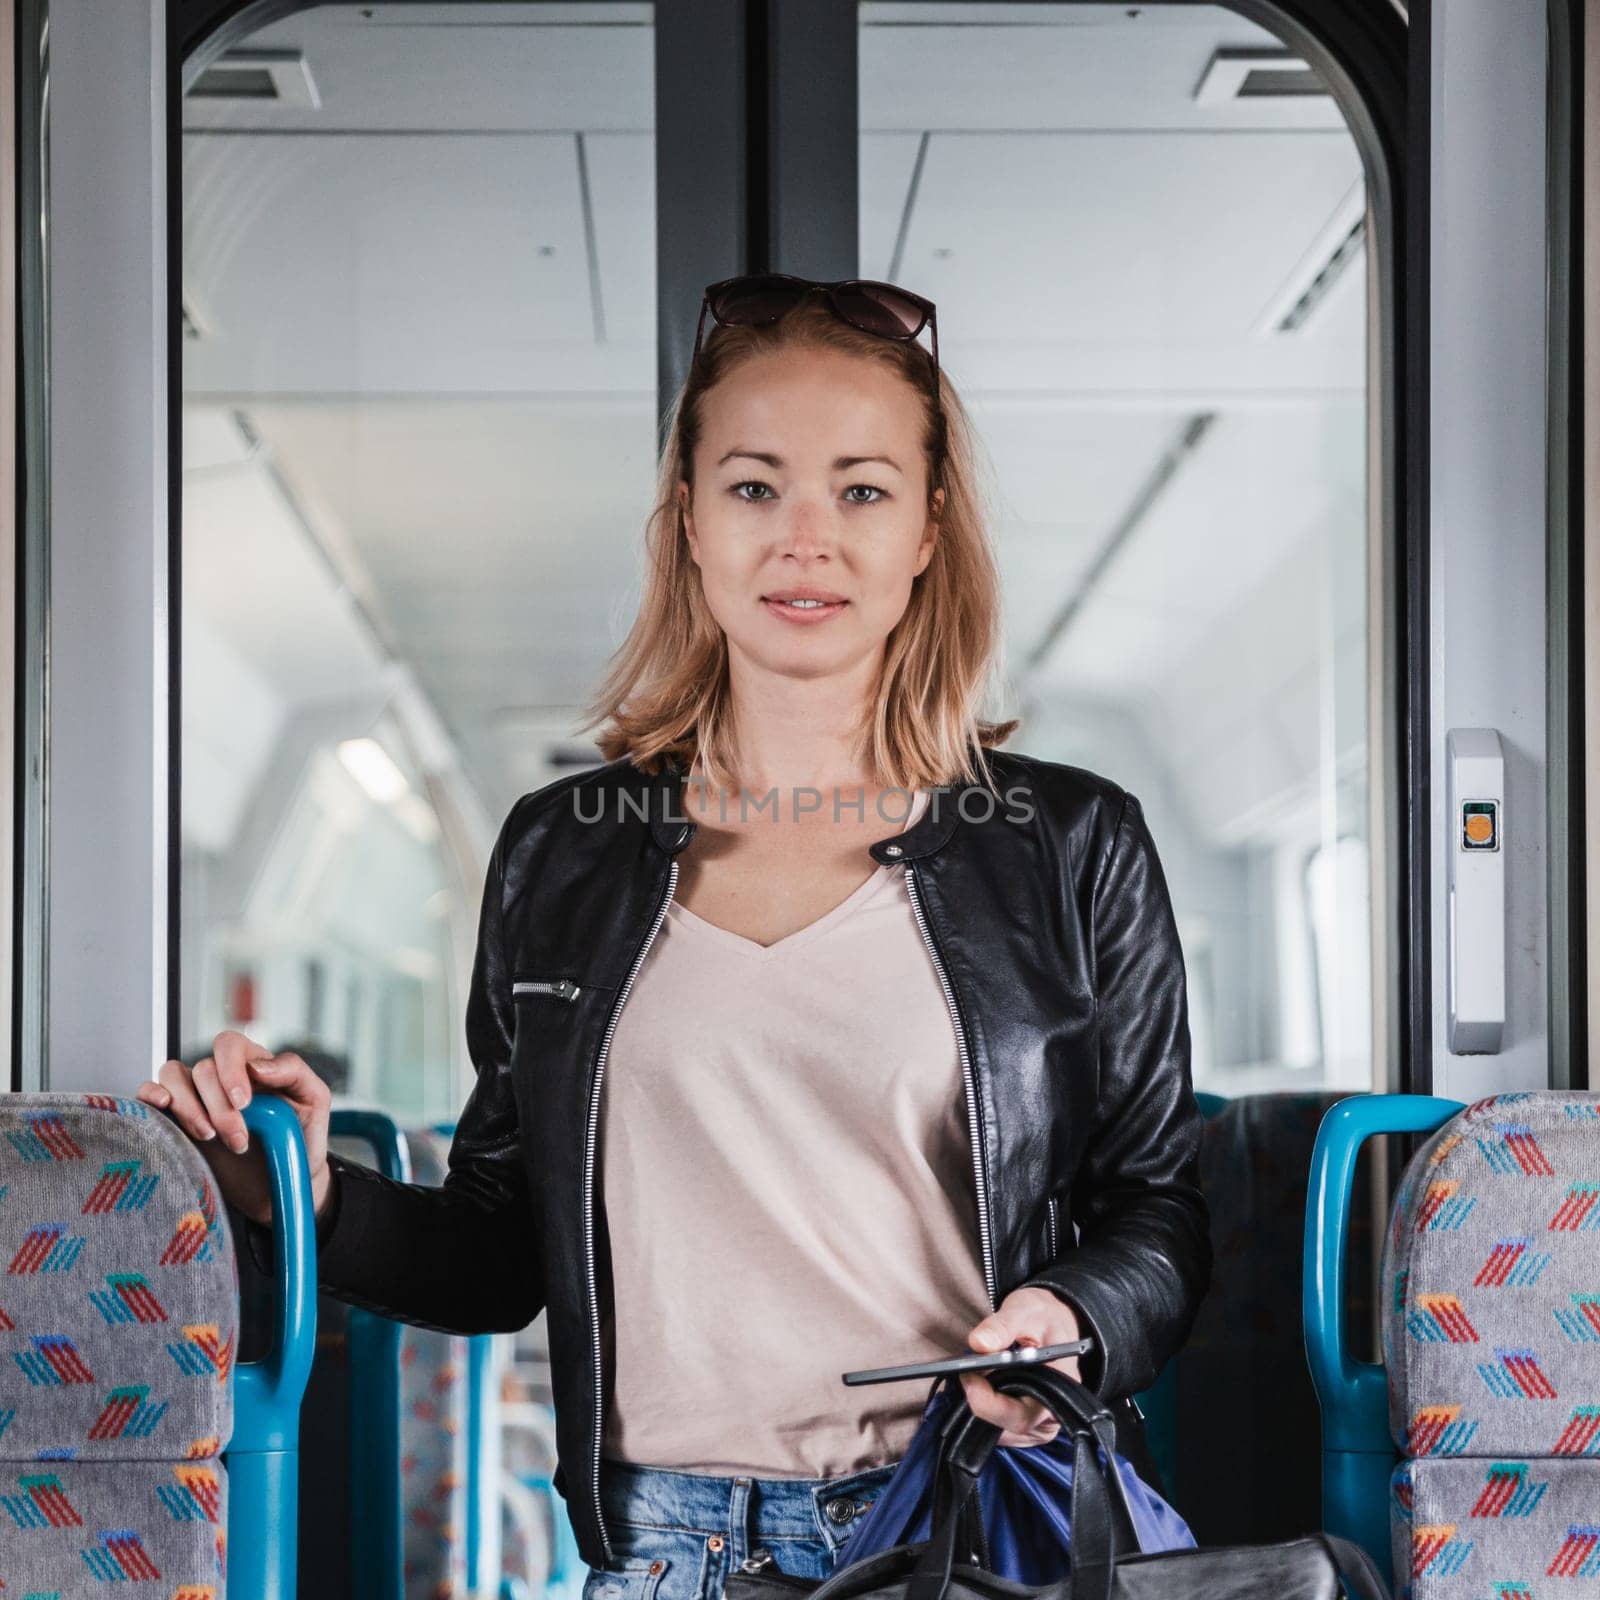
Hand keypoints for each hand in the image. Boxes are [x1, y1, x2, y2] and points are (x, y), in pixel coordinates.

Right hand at [134, 1031, 333, 1229]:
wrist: (279, 1187)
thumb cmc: (299, 1140)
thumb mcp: (314, 1101)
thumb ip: (295, 1072)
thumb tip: (258, 1066)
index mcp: (253, 1066)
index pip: (229, 1045)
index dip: (230, 1070)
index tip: (244, 1104)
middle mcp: (221, 1078)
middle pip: (203, 1069)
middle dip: (219, 1106)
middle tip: (239, 1139)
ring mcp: (195, 1099)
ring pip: (173, 1076)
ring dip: (188, 1107)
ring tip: (209, 1137)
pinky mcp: (175, 1122)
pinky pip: (149, 1094)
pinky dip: (150, 1096)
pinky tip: (164, 1110)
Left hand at [959, 1286, 1082, 1447]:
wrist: (1053, 1322)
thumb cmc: (1042, 1317)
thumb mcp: (1023, 1310)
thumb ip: (1002, 1326)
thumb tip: (978, 1344)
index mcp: (1062, 1386)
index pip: (1024, 1414)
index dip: (992, 1404)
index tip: (969, 1377)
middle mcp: (1053, 1413)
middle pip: (1010, 1426)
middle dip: (982, 1402)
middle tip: (965, 1373)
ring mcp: (1040, 1423)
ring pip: (1002, 1429)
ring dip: (982, 1405)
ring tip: (973, 1375)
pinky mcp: (1027, 1422)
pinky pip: (1001, 1426)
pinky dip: (987, 1407)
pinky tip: (981, 1384)